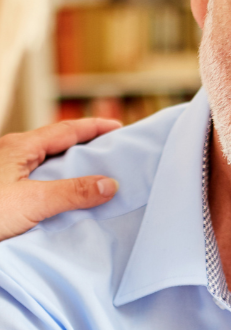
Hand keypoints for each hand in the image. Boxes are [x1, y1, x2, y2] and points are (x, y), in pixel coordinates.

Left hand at [0, 118, 120, 241]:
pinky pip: (35, 178)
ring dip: (70, 164)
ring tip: (94, 172)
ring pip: (44, 162)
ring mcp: (4, 171)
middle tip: (111, 149)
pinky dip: (56, 181)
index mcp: (19, 147)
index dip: (94, 127)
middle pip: (55, 142)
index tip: (119, 127)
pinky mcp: (1, 191)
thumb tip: (110, 184)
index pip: (66, 130)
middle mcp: (11, 154)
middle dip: (85, 143)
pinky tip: (63, 196)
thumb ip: (72, 193)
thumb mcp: (31, 202)